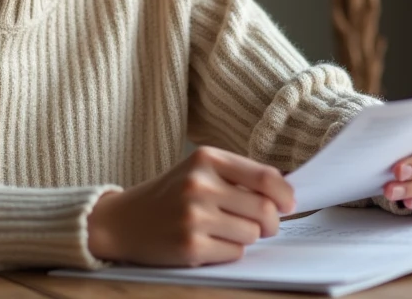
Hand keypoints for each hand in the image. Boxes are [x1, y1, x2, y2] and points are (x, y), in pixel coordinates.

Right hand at [87, 146, 294, 266]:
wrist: (123, 221)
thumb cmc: (169, 195)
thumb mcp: (198, 170)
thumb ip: (238, 176)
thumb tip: (286, 192)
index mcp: (206, 158)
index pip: (265, 177)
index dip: (285, 194)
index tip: (288, 204)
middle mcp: (200, 184)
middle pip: (264, 209)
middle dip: (270, 222)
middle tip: (263, 225)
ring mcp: (194, 216)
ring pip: (252, 233)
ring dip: (247, 237)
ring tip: (225, 230)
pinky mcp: (191, 246)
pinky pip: (235, 252)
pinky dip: (229, 251)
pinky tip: (209, 242)